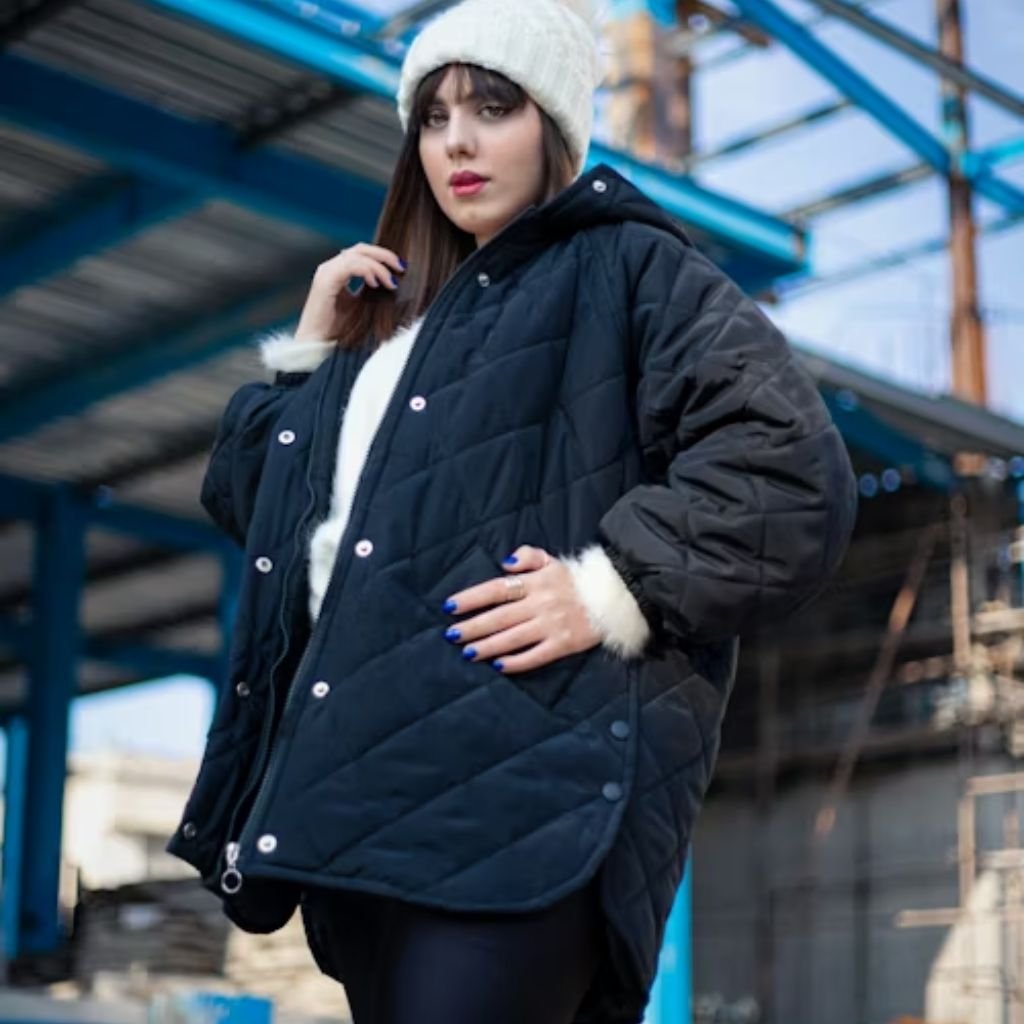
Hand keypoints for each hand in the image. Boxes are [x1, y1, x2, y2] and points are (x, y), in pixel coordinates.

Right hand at [294, 243, 406, 341]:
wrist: (317, 345)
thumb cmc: (339, 330)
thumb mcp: (361, 305)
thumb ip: (372, 291)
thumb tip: (394, 283)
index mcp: (338, 271)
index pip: (361, 253)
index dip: (382, 256)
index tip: (400, 269)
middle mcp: (330, 268)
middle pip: (360, 248)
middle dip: (384, 255)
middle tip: (401, 267)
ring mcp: (326, 273)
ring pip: (357, 255)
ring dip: (379, 266)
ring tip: (391, 282)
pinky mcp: (325, 281)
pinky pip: (350, 266)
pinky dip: (367, 271)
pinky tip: (375, 284)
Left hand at [441, 545, 601, 673]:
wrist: (613, 597)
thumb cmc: (574, 580)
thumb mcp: (551, 560)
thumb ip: (527, 556)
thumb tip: (503, 563)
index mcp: (535, 582)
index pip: (496, 589)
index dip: (472, 598)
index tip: (450, 606)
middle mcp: (541, 604)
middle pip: (499, 617)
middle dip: (473, 627)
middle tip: (451, 635)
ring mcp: (552, 625)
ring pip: (513, 638)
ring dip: (488, 646)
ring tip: (468, 652)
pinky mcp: (564, 644)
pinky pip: (536, 656)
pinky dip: (517, 662)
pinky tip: (499, 666)